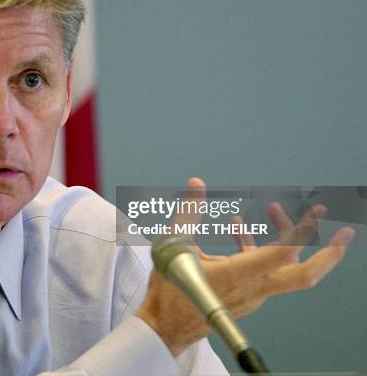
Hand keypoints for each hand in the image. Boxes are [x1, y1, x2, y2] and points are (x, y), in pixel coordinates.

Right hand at [136, 178, 354, 356]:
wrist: (167, 325)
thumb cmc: (171, 291)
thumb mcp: (174, 245)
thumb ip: (189, 213)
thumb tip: (197, 184)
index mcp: (238, 275)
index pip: (282, 254)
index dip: (301, 232)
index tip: (315, 215)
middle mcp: (253, 287)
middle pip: (303, 273)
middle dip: (328, 252)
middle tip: (342, 229)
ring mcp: (252, 293)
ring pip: (283, 267)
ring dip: (285, 238)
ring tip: (275, 209)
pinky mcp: (246, 294)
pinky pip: (262, 269)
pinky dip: (256, 246)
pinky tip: (238, 227)